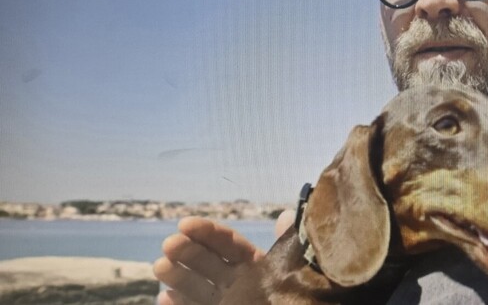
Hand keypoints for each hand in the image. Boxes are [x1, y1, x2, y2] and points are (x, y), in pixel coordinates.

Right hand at [154, 211, 294, 304]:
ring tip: (160, 266)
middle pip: (209, 263)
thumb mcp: (298, 266)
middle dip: (188, 251)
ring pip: (198, 288)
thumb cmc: (304, 296)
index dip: (208, 232)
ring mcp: (228, 302)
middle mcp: (239, 284)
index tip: (185, 223)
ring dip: (178, 276)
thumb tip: (287, 215)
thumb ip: (289, 244)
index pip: (229, 244)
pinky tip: (164, 298)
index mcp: (257, 266)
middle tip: (170, 244)